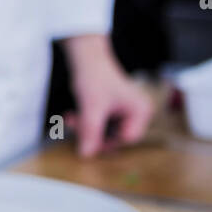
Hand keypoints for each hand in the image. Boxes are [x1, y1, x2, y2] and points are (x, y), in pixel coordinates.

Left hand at [62, 34, 154, 156]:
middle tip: (75, 128)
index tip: (87, 142)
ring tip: (71, 119)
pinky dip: (86, 121)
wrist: (85, 57)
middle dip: (93, 133)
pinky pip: (100, 123)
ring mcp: (125, 111)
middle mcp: (137, 112)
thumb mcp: (91, 107)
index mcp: (140, 111)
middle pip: (115, 136)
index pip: (127, 138)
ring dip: (86, 127)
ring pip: (104, 130)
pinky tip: (72, 115)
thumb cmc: (94, 76)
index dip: (106, 142)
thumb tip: (86, 155)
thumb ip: (90, 131)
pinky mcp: (113, 109)